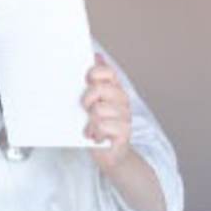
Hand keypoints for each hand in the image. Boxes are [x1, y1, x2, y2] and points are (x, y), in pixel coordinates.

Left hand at [82, 53, 131, 168]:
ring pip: (98, 110)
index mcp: (115, 90)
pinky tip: (95, 137)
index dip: (95, 74)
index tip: (86, 81)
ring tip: (91, 127)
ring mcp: (125, 117)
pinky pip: (102, 126)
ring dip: (90, 120)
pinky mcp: (124, 133)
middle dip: (87, 99)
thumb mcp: (92, 102)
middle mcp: (123, 102)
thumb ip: (94, 80)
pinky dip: (94, 133)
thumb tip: (97, 55)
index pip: (108, 72)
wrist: (109, 155)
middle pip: (100, 89)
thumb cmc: (98, 127)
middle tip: (84, 109)